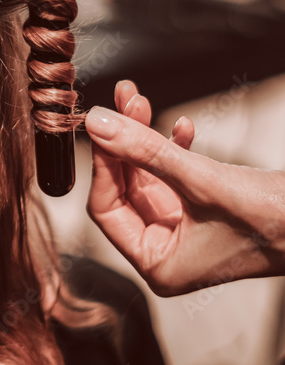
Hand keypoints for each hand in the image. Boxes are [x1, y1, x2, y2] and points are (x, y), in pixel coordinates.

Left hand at [85, 80, 284, 294]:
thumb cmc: (274, 221)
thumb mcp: (200, 180)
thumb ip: (144, 151)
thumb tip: (98, 123)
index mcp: (158, 266)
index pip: (106, 210)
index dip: (102, 165)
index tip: (101, 124)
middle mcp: (166, 252)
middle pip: (125, 189)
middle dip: (122, 142)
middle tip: (122, 100)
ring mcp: (184, 230)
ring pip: (147, 176)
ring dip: (144, 138)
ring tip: (137, 98)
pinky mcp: (203, 210)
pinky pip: (173, 175)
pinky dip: (173, 149)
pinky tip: (182, 126)